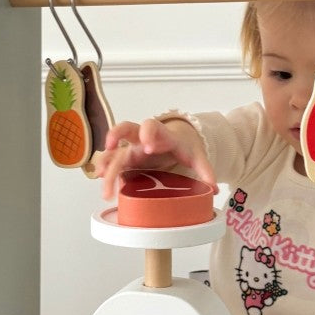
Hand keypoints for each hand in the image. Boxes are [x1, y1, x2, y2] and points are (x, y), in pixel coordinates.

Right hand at [95, 118, 216, 199]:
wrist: (175, 141)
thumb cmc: (182, 147)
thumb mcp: (196, 156)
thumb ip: (204, 171)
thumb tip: (213, 188)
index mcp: (161, 135)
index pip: (152, 126)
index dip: (149, 133)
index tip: (149, 146)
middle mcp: (142, 139)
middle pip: (125, 128)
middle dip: (117, 134)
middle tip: (112, 146)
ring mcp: (131, 149)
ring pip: (114, 149)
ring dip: (106, 160)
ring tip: (102, 175)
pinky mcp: (126, 161)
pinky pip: (111, 163)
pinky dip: (105, 170)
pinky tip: (101, 180)